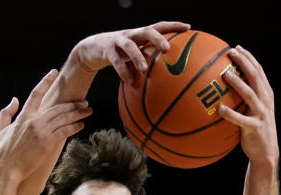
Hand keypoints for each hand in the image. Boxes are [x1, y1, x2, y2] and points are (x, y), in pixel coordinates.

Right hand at [0, 70, 91, 179]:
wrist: (5, 170)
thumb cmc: (0, 153)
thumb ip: (6, 112)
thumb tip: (14, 99)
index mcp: (23, 116)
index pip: (36, 93)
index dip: (45, 81)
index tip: (54, 73)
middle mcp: (34, 121)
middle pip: (57, 107)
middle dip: (73, 104)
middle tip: (84, 102)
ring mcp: (41, 132)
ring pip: (64, 118)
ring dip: (78, 113)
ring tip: (88, 110)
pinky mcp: (47, 143)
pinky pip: (65, 131)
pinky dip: (74, 127)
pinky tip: (81, 125)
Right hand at [70, 21, 190, 86]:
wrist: (92, 49)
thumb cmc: (119, 54)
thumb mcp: (134, 55)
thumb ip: (148, 61)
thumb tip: (168, 79)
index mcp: (141, 34)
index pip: (159, 26)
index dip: (173, 26)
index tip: (188, 28)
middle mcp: (132, 34)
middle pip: (147, 31)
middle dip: (157, 38)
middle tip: (166, 48)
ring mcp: (118, 41)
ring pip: (129, 45)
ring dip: (137, 56)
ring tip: (144, 69)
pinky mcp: (107, 50)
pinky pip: (116, 61)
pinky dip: (123, 72)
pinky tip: (130, 82)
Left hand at [218, 46, 278, 168]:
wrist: (265, 151)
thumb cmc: (253, 129)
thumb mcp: (250, 111)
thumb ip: (241, 98)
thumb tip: (220, 88)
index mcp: (265, 93)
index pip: (258, 70)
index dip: (248, 57)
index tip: (236, 48)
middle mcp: (265, 100)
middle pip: (256, 76)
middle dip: (244, 62)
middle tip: (231, 52)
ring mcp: (261, 113)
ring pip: (250, 94)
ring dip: (238, 83)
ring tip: (226, 74)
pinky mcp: (254, 127)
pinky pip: (241, 119)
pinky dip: (231, 114)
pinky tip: (220, 109)